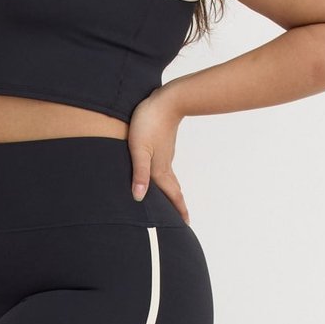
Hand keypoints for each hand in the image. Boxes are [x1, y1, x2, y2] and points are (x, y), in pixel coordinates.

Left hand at [126, 88, 190, 222]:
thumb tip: (139, 197)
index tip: (186, 223)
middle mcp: (165, 164)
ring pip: (170, 178)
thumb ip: (139, 173)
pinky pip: (166, 168)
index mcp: (159, 169)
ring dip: (173, 191)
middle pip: (174, 189)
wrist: (167, 100)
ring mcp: (165, 154)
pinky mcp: (163, 145)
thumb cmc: (149, 122)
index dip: (178, 209)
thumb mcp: (139, 149)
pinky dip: (167, 178)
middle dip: (178, 204)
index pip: (171, 194)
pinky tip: (162, 175)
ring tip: (174, 200)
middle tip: (184, 218)